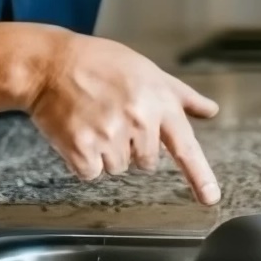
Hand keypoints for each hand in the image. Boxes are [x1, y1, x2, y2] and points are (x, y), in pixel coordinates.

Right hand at [27, 30, 220, 204]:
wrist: (50, 64)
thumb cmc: (99, 63)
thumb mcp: (146, 70)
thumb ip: (180, 95)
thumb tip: (210, 111)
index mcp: (158, 100)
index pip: (185, 145)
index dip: (200, 176)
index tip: (210, 198)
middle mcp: (138, 119)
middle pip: (146, 162)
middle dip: (131, 145)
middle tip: (112, 115)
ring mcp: (109, 135)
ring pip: (117, 168)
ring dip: (105, 151)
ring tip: (92, 118)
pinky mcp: (82, 149)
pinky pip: (91, 172)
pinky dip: (83, 158)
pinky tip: (78, 131)